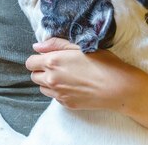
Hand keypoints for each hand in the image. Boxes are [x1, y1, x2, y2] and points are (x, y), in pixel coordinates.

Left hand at [25, 38, 147, 111]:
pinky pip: (54, 97)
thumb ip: (56, 44)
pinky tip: (73, 85)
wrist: (118, 87)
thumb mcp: (79, 46)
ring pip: (42, 88)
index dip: (37, 58)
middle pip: (34, 76)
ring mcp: (58, 94)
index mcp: (53, 61)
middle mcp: (51, 79)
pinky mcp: (66, 104)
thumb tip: (37, 46)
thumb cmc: (102, 62)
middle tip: (57, 66)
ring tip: (65, 76)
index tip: (48, 56)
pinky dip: (58, 91)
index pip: (30, 62)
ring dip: (48, 81)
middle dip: (41, 70)